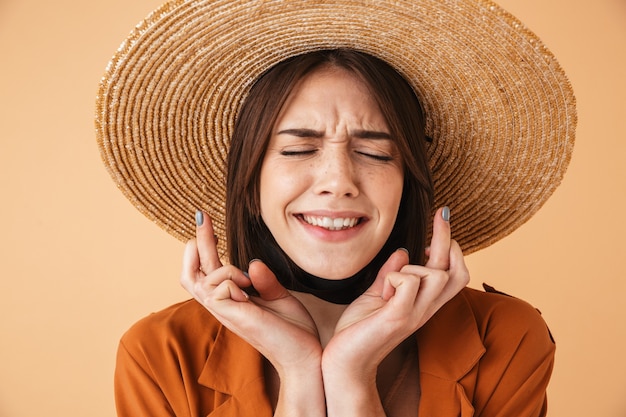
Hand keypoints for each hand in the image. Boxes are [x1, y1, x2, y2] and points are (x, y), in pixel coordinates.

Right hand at [180, 212, 321, 374]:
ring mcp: (225, 312)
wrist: (305, 357)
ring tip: (247, 281)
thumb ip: (264, 280)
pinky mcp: (232, 316)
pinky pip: (218, 286)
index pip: (208, 270)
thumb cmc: (293, 331)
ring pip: (202, 278)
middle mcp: (223, 306)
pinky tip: (249, 289)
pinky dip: (231, 279)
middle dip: (197, 241)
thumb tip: (251, 262)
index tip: (208, 222)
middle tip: (201, 215)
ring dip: (223, 267)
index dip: (204, 246)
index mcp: (233, 300)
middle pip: (191, 273)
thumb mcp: (280, 297)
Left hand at [323, 206, 469, 376]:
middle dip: (447, 238)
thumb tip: (402, 251)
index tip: (440, 220)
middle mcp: (425, 309)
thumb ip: (390, 274)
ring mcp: (414, 314)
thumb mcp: (376, 295)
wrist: (344, 362)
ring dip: (414, 266)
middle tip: (440, 214)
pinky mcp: (397, 317)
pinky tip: (383, 289)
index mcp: (422, 303)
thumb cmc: (358, 330)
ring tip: (391, 280)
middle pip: (456, 271)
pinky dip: (395, 276)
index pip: (454, 272)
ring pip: (435, 274)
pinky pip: (408, 282)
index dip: (451, 246)